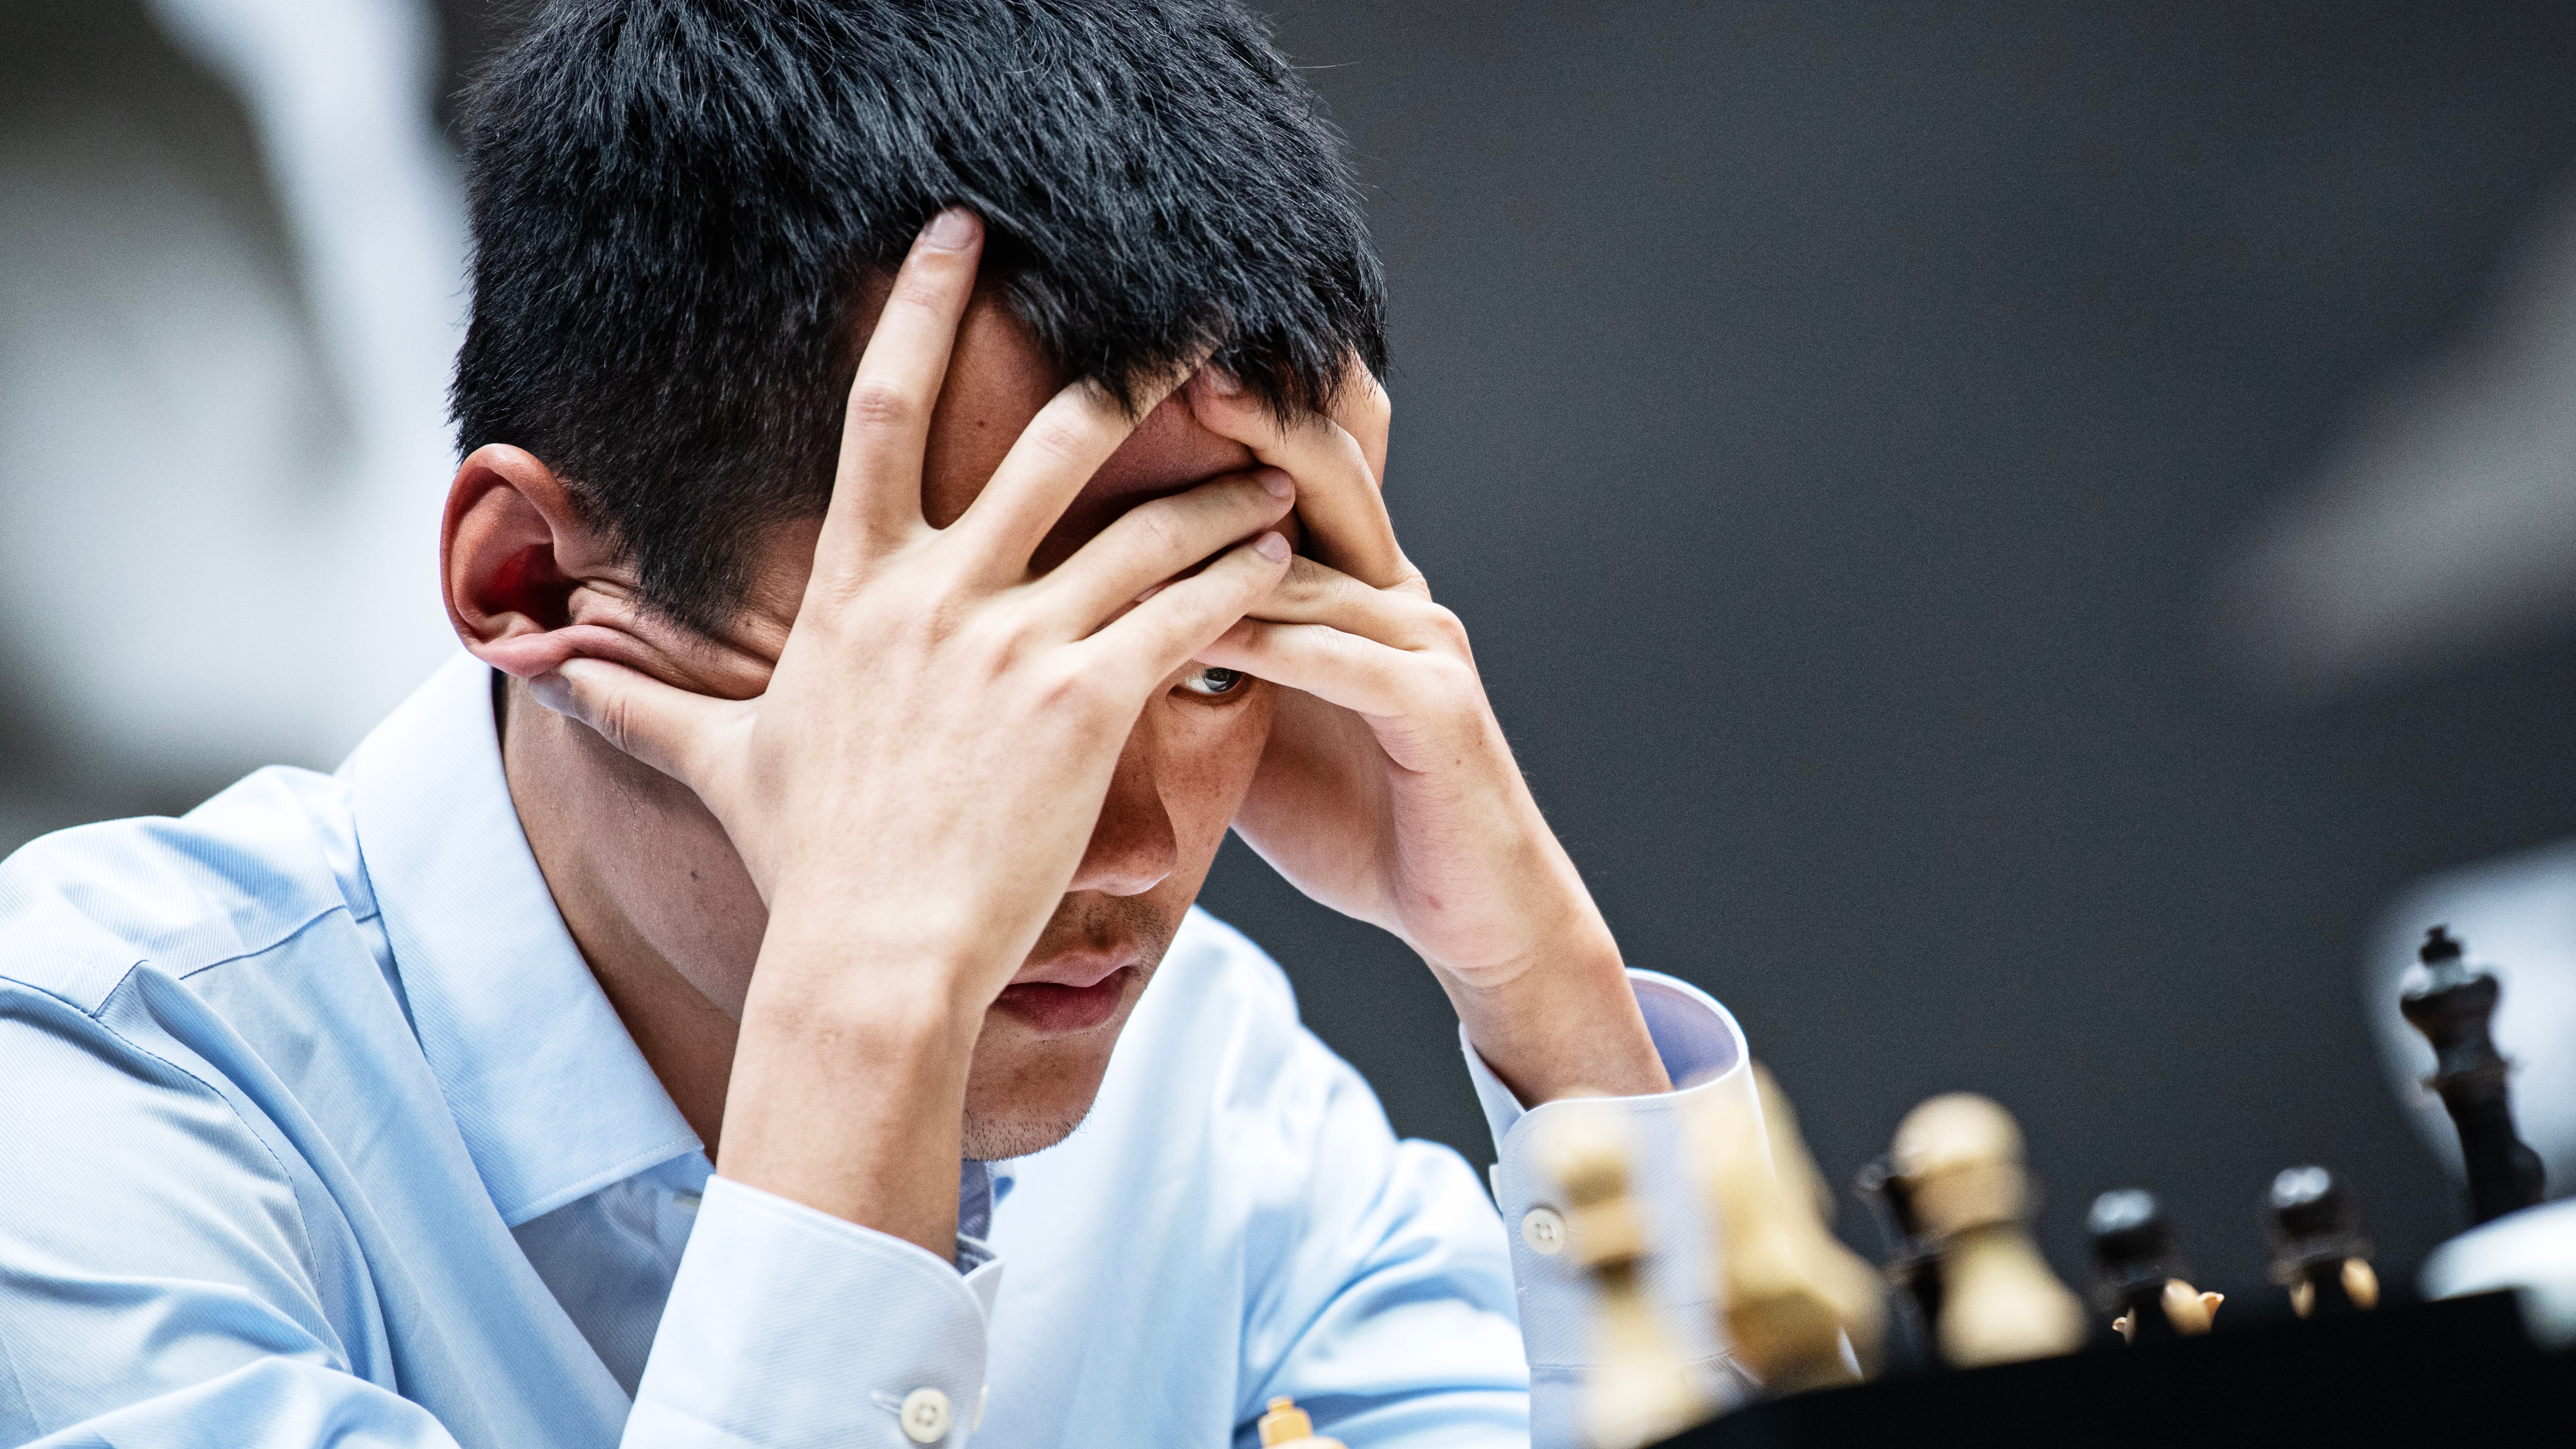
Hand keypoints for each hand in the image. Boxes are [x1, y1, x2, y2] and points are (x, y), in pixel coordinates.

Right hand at [529, 210, 1294, 1249]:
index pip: (883, 412)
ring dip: (1219, 492)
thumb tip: (544, 672)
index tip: (963, 232)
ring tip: (1283, 468)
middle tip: (1195, 320)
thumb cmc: (804, 862)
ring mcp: (1013, 646)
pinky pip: (1182, 617)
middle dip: (1130, 373)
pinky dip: (1239, 580)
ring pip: (1142, 528)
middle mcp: (937, 596)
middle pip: (1048, 442)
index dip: (922, 311)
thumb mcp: (716, 762)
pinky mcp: (1082, 706)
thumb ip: (639, 700)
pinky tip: (1284, 556)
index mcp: (858, 589)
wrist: (868, 958)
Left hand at [1189, 368, 1669, 1102]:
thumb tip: (1098, 640)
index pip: (1294, 484)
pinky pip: (1342, 659)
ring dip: (1234, 527)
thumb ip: (1206, 673)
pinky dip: (1275, 639)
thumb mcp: (1263, 735)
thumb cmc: (1362, 824)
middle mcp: (1397, 598)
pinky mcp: (1436, 709)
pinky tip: (1205, 623)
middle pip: (1322, 483)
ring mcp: (1423, 647)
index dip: (1238, 421)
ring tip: (1154, 479)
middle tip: (1169, 364)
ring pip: (1320, 565)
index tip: (1146, 374)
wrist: (1469, 914)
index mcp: (1354, 593)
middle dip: (1251, 419)